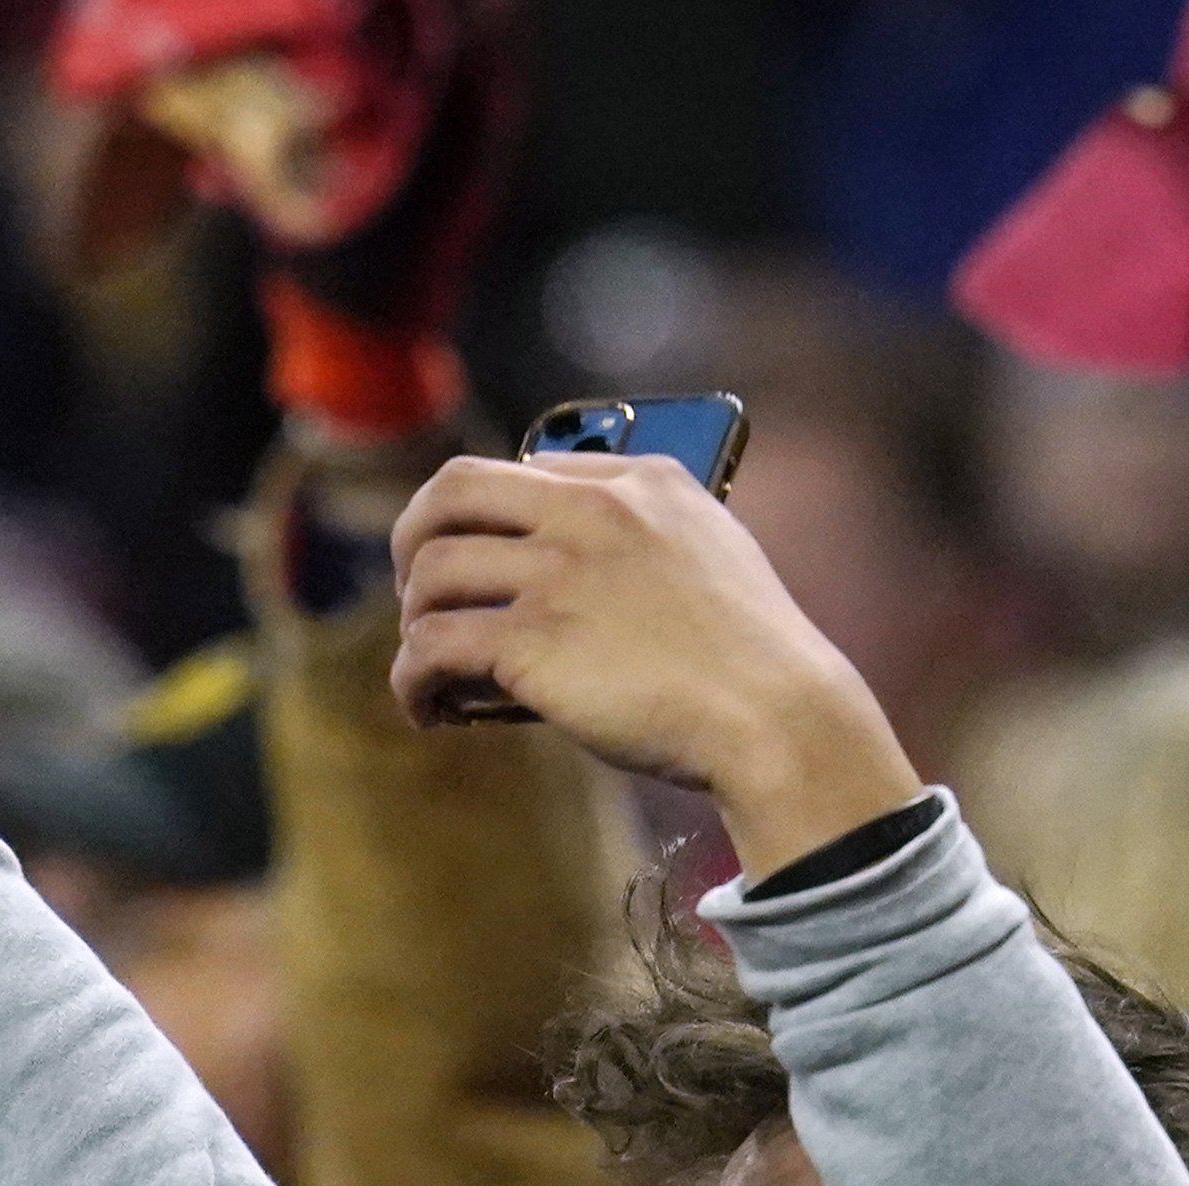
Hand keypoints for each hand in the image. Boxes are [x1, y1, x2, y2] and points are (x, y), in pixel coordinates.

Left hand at [386, 456, 918, 872]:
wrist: (776, 715)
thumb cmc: (753, 659)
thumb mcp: (714, 556)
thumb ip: (649, 540)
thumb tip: (572, 572)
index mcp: (642, 481)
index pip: (524, 467)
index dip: (483, 517)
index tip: (476, 560)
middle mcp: (592, 511)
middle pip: (452, 491)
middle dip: (413, 540)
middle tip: (416, 593)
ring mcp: (559, 572)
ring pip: (430, 573)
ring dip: (413, 623)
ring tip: (430, 669)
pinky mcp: (533, 641)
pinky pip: (431, 646)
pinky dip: (412, 682)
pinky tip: (428, 708)